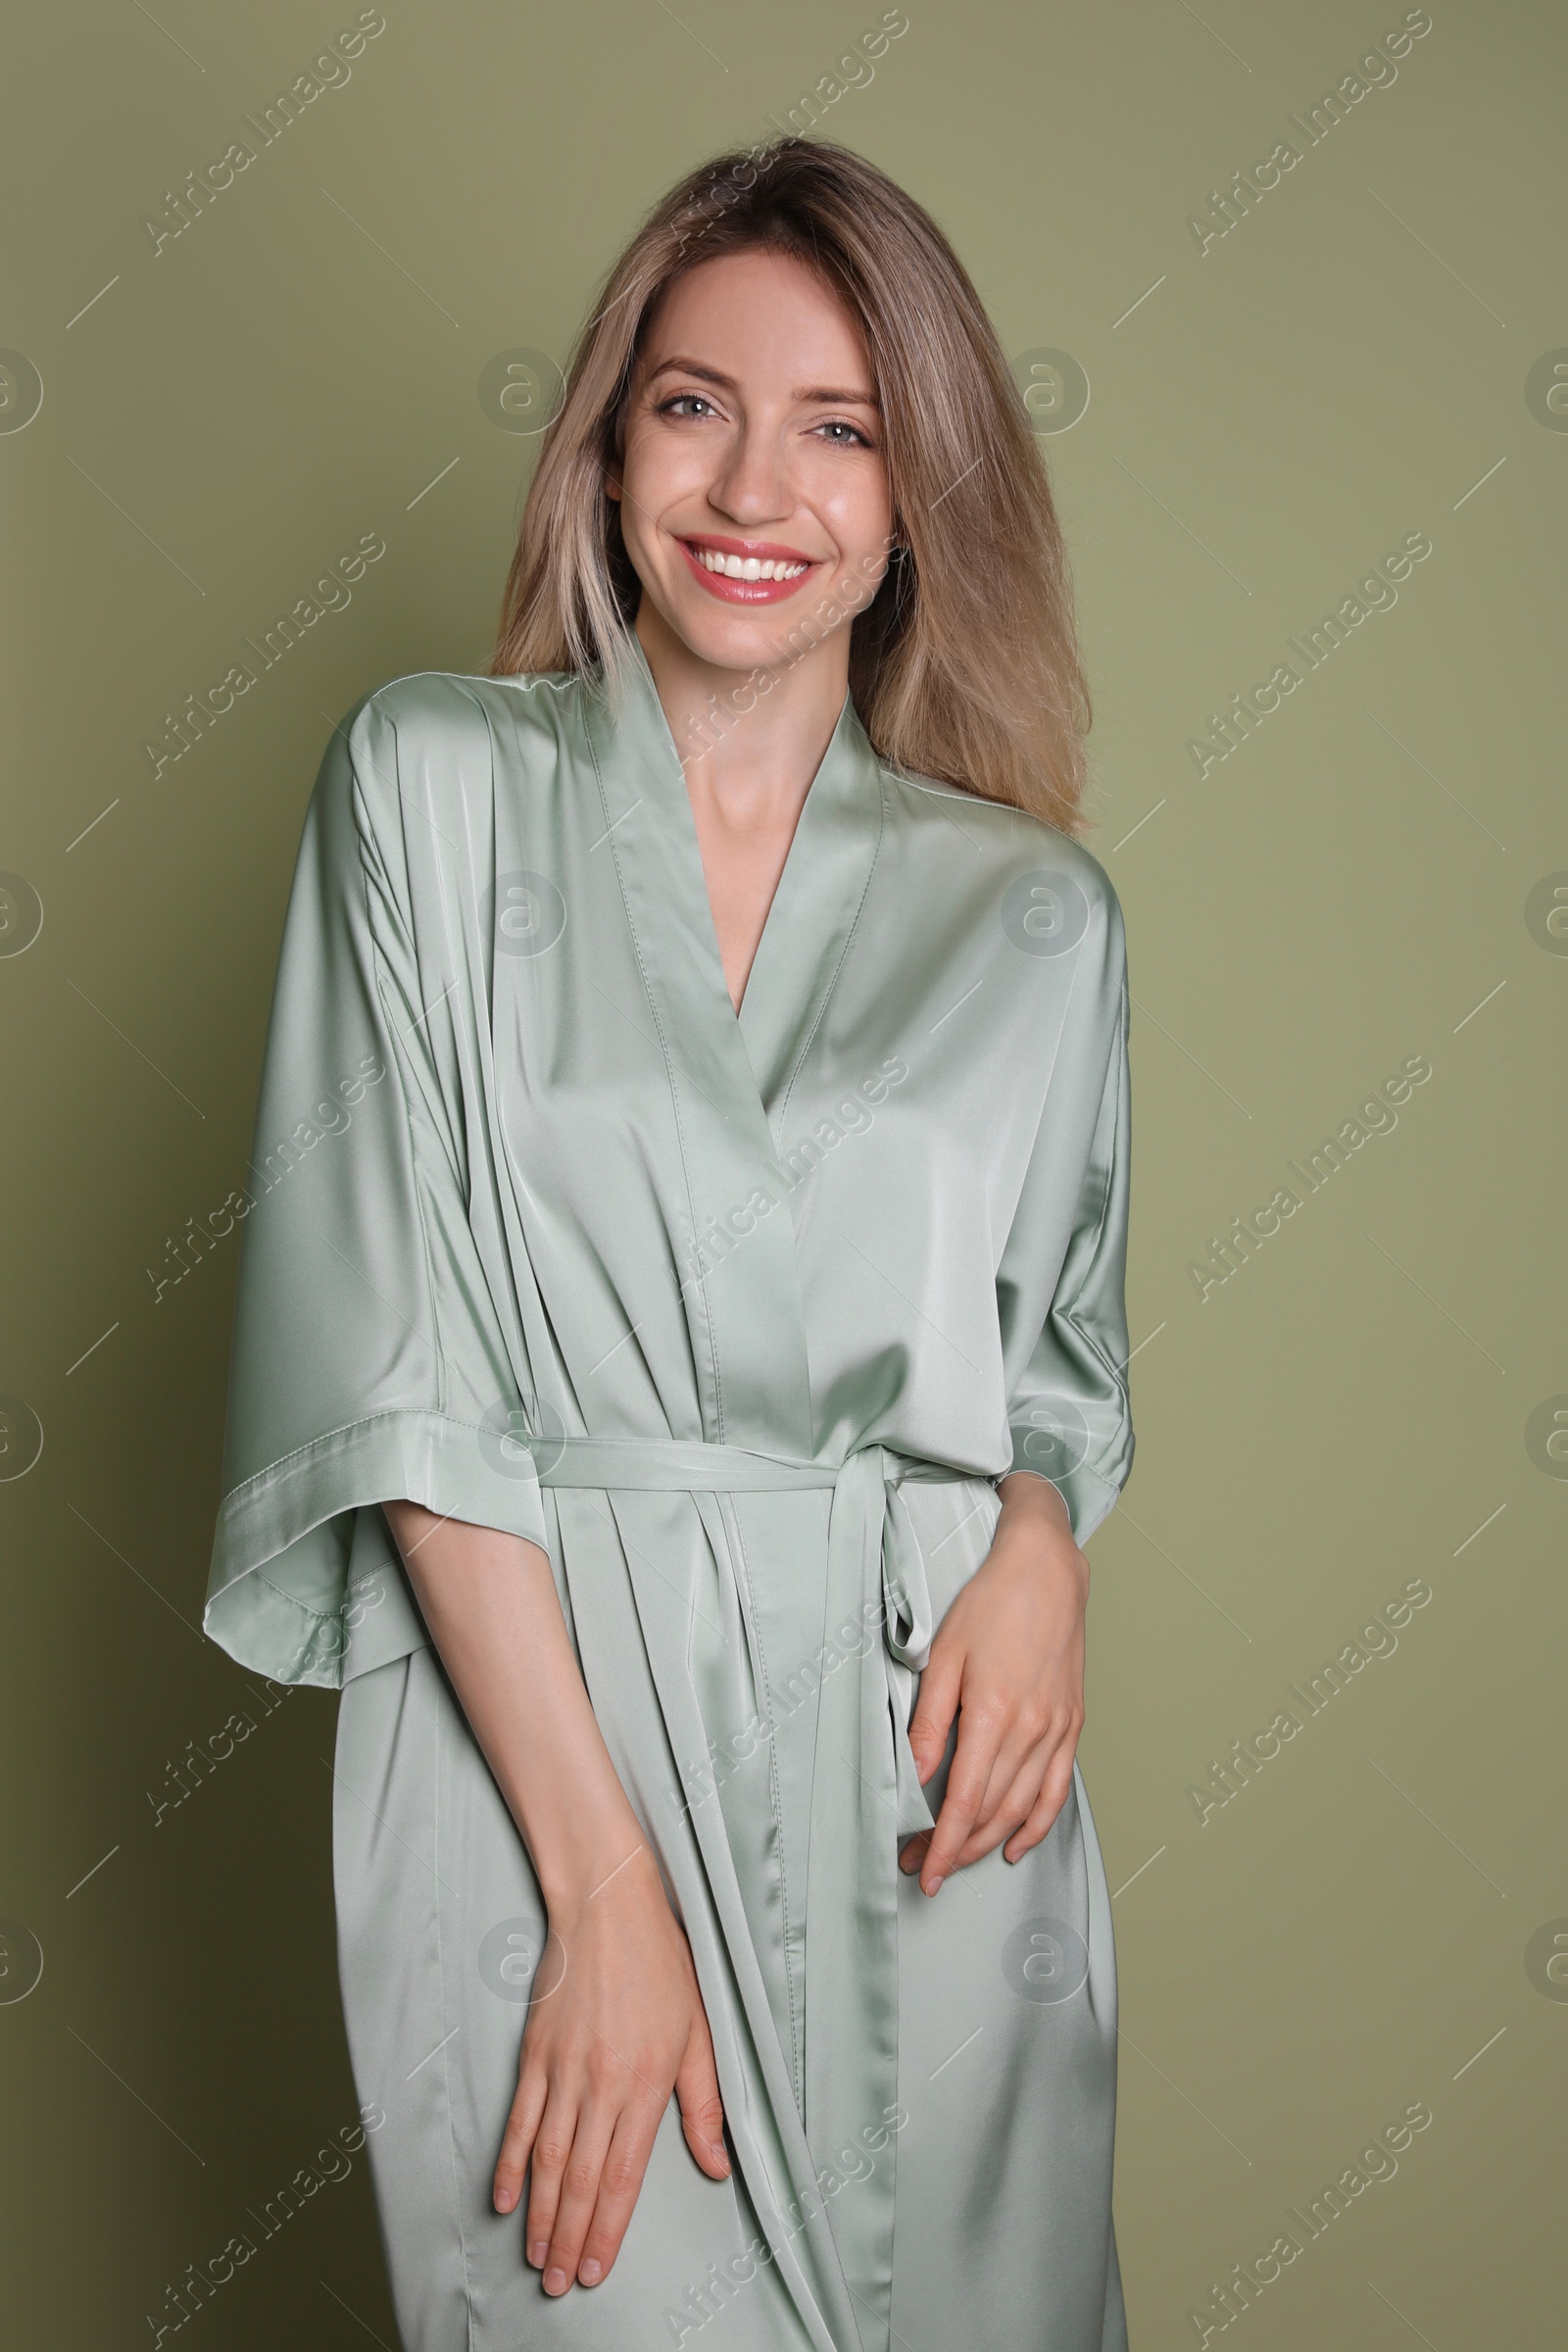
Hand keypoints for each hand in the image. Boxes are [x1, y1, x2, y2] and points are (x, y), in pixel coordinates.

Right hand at [494, 1842, 729, 2294]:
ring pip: (548, 2159)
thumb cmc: (660, 1963)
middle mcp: (602, 2084)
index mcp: (646, 2082)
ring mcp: (564, 2070)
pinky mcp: (535, 2053)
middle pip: (582, 2178)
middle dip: (570, 2237)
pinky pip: (520, 2120)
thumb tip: (718, 2163)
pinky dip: (510, 2163)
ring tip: (536, 2256)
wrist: (608, 1907)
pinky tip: (505, 2197)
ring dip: (540, 2214)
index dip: (608, 2228)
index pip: (624, 2175)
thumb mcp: (700, 2031)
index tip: (597, 2267)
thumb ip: (704, 2104)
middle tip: (559, 2281)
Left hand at [898, 1473, 1087, 1894]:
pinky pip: (1056, 1789)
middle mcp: (1032, 1729)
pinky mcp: (1072, 1724)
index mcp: (994, 1713)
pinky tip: (1014, 1844)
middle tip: (923, 1866)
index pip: (965, 1800)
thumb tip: (912, 1775)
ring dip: (989, 1843)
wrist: (1047, 1570)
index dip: (942, 1843)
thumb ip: (929, 1721)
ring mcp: (1057, 1729)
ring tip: (957, 1859)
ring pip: (1023, 1808)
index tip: (922, 1869)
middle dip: (955, 1848)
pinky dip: (1037, 1823)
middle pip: (992, 1812)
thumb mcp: (944, 1655)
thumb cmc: (991, 1603)